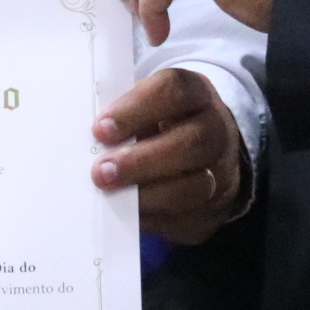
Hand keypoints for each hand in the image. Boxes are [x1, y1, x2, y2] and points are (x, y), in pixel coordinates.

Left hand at [92, 67, 246, 243]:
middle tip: (101, 172)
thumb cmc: (160, 125)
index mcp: (196, 95)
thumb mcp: (145, 108)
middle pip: (192, 143)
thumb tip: (88, 139)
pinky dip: (153, 218)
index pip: (174, 91)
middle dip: (142, 160)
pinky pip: (187, 218)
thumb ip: (123, 116)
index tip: (100, 128)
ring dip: (148, 194)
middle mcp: (216, 131)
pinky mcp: (214, 209)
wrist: (207, 156)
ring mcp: (221, 172)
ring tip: (111, 195)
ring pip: (195, 186)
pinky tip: (126, 214)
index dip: (136, 108)